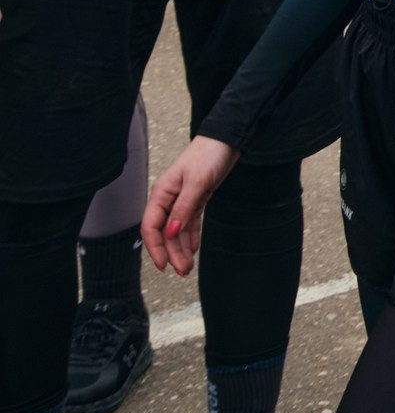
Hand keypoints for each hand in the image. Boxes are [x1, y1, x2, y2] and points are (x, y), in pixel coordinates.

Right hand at [142, 136, 240, 275]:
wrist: (226, 141)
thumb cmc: (208, 155)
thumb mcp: (197, 181)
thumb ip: (184, 207)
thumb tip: (171, 232)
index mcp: (161, 193)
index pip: (151, 226)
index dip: (154, 247)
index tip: (163, 265)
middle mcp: (168, 199)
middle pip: (164, 232)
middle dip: (171, 253)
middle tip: (182, 271)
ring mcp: (181, 200)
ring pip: (177, 231)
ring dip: (181, 249)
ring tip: (187, 268)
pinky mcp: (195, 200)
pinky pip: (189, 223)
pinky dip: (190, 238)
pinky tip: (192, 251)